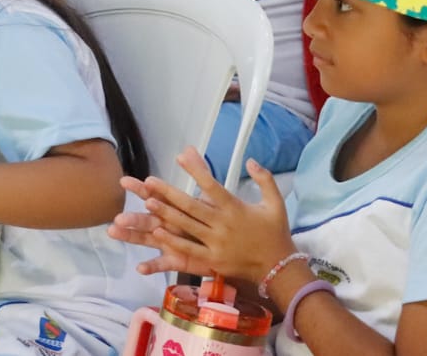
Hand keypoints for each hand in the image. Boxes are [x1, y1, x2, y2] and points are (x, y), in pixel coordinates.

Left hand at [108, 148, 293, 281]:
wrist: (279, 267)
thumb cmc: (276, 233)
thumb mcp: (276, 203)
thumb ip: (265, 180)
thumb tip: (251, 160)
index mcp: (235, 208)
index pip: (212, 185)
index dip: (195, 171)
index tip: (180, 157)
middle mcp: (223, 224)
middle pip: (192, 205)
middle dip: (168, 193)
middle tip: (149, 181)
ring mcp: (216, 243)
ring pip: (186, 226)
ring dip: (166, 214)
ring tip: (147, 203)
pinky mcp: (213, 260)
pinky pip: (189, 250)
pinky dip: (173, 242)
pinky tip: (158, 233)